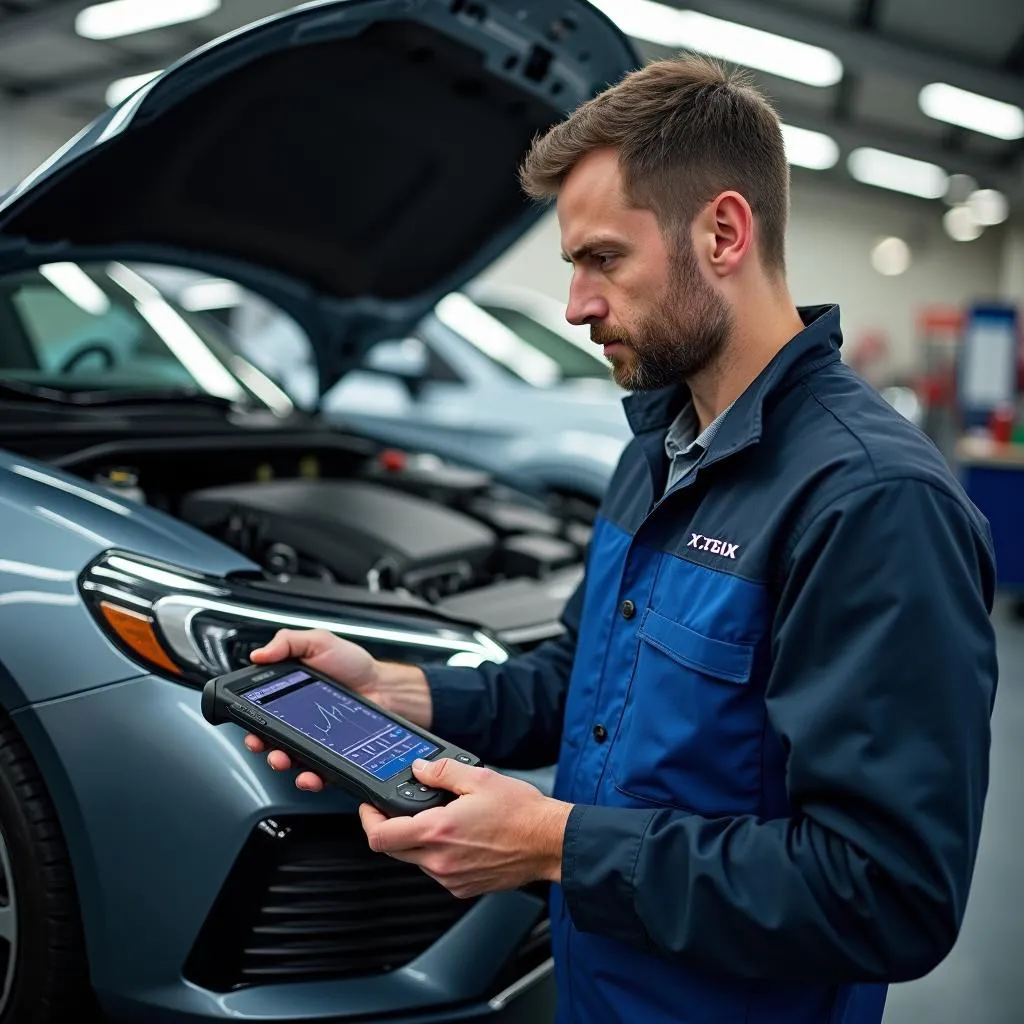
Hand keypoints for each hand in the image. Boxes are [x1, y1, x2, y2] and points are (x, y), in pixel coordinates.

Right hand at [242, 628, 430, 791]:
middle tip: (261, 744)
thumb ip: (288, 642)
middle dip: (260, 745)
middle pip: (269, 738)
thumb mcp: (319, 642)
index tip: (248, 724)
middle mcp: (297, 719)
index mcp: (288, 693)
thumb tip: (259, 654)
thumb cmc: (354, 665)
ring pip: (289, 759)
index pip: (260, 710)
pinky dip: (310, 777)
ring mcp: (313, 739)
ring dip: (281, 763)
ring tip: (282, 759)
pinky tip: (310, 773)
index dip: (250, 719)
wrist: (384, 687)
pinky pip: (316, 771)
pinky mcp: (330, 755)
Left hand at [359, 757, 573, 897]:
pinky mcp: (463, 888)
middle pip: (392, 849)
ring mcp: (451, 878)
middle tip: (400, 809)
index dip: (367, 820)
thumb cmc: (521, 813)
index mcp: (438, 831)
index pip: (380, 836)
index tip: (370, 807)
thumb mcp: (479, 778)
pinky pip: (436, 871)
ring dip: (417, 841)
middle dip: (390, 827)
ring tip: (442, 820)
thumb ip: (441, 772)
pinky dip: (438, 855)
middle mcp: (439, 861)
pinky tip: (459, 838)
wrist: (549, 842)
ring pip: (415, 860)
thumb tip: (419, 769)